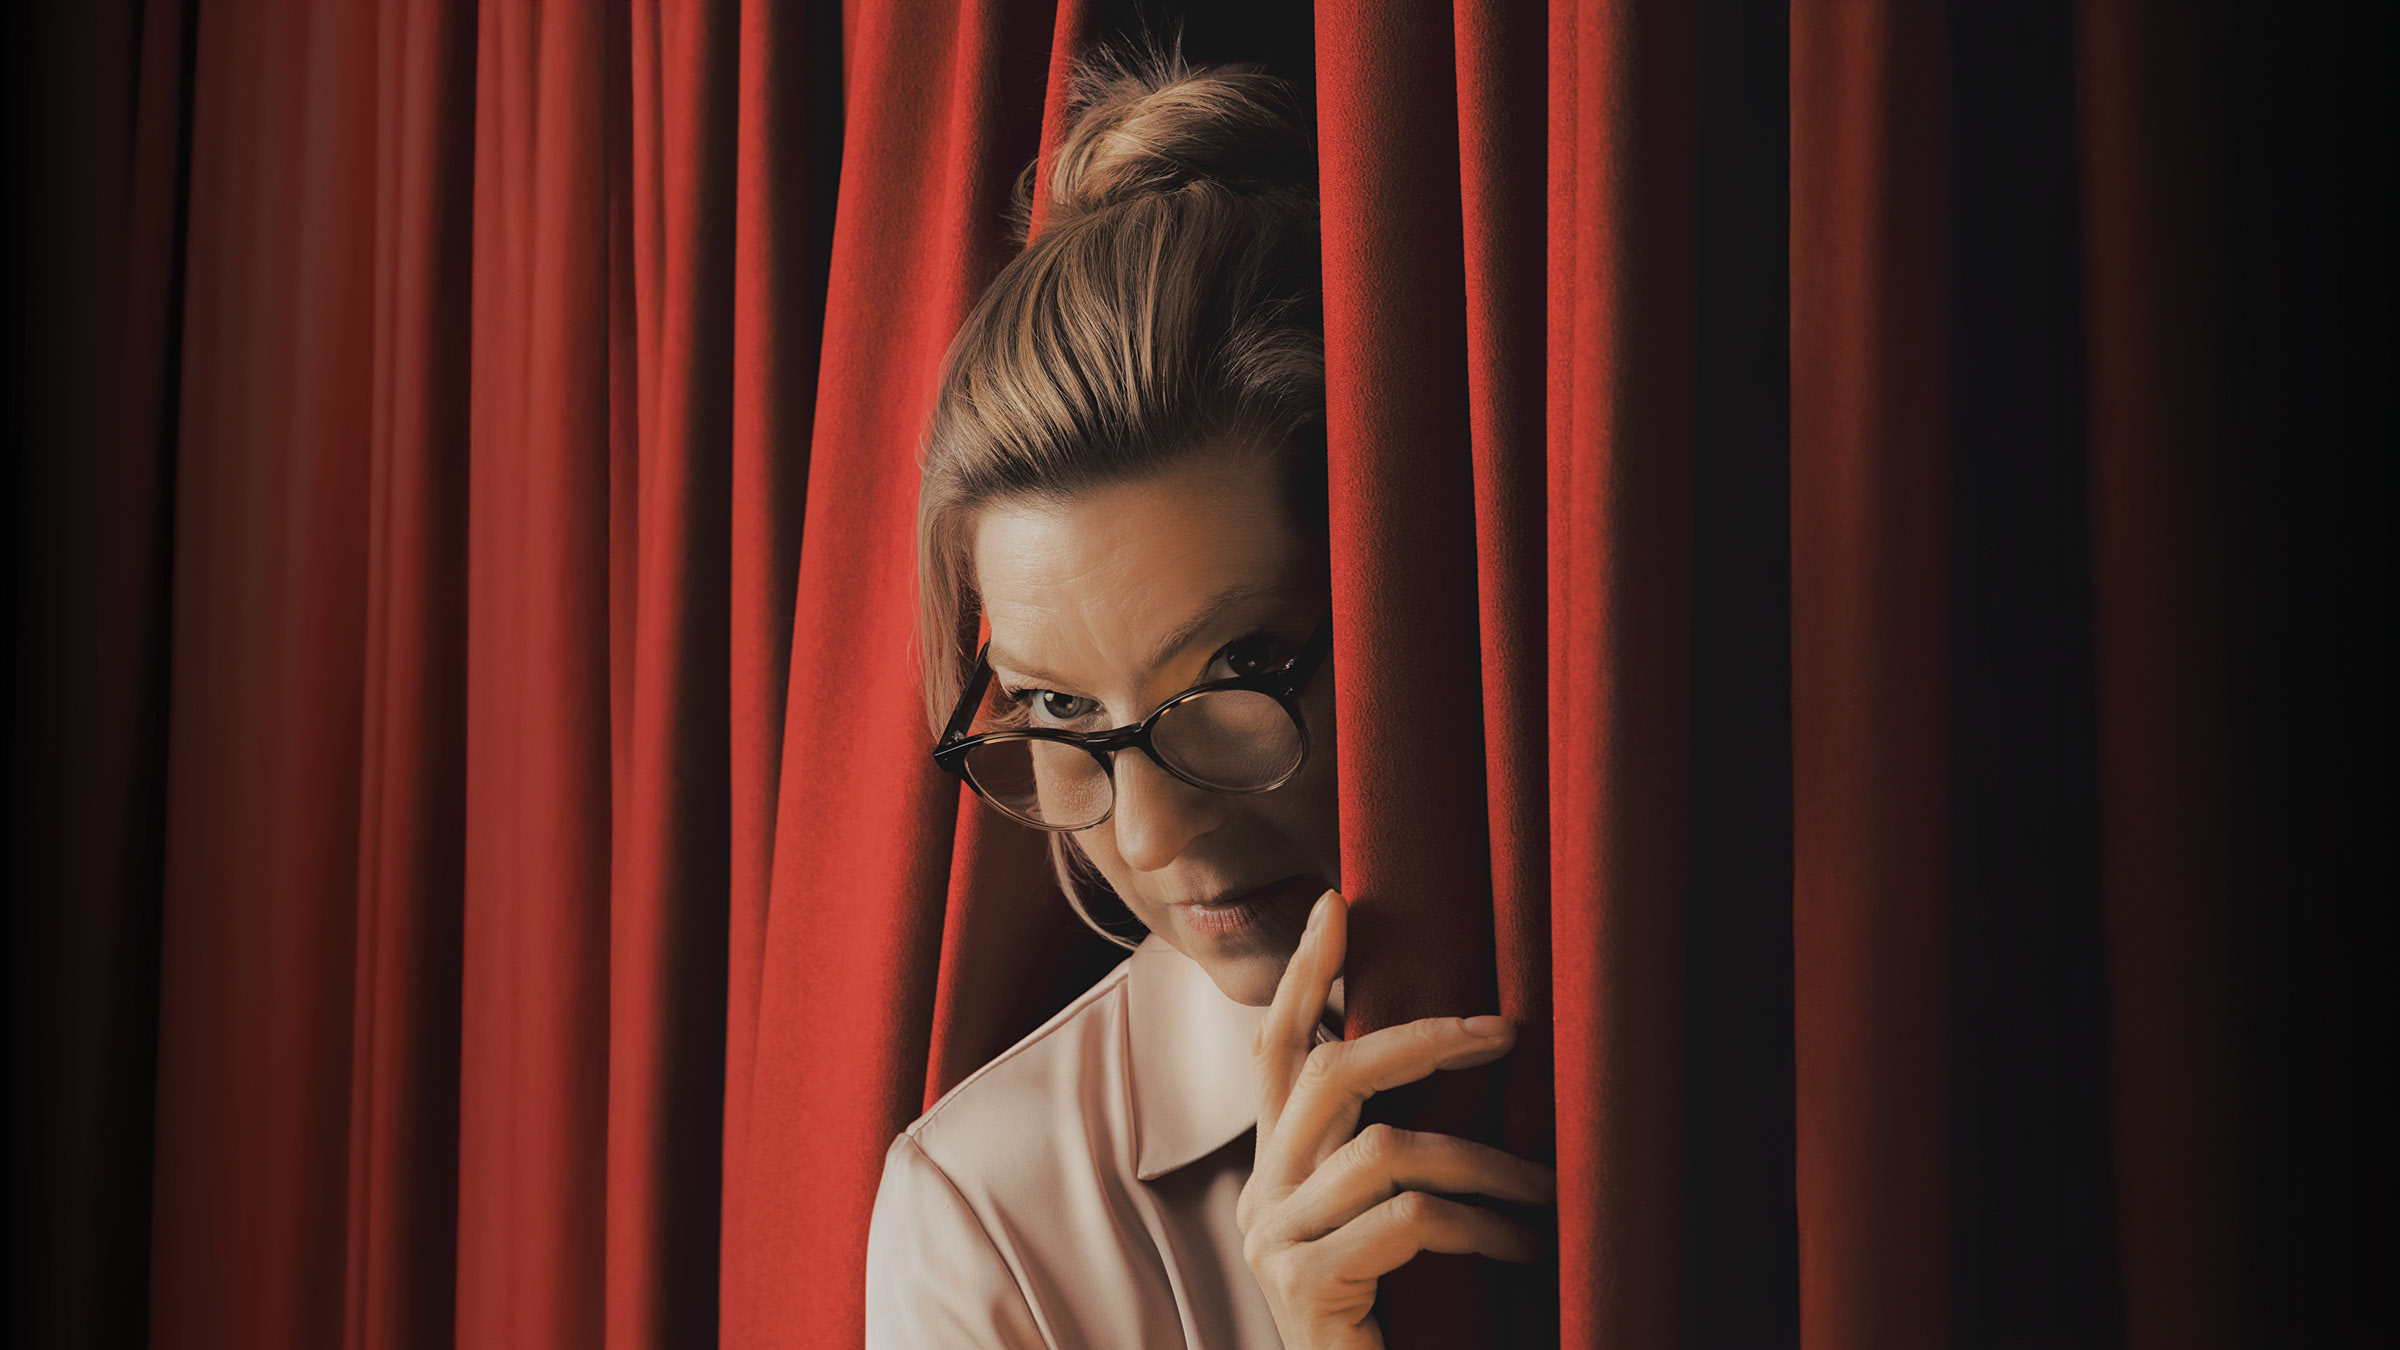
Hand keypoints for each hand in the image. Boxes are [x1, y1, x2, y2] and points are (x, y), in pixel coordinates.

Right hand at [1235, 890, 1554, 1349]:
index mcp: (1276, 1169)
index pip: (1277, 1049)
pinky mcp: (1303, 1286)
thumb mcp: (1379, 1223)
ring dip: (1480, 1160)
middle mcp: (1262, 1195)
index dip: (1303, 975)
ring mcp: (1273, 1241)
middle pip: (1327, 1074)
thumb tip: (1452, 1060)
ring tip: (1543, 1186)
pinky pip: (1404, 1221)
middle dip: (1422, 1039)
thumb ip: (1383, 1158)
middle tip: (1504, 1031)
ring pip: (1381, 1149)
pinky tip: (1516, 1247)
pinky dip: (1473, 1225)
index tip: (1337, 904)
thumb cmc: (1389, 1320)